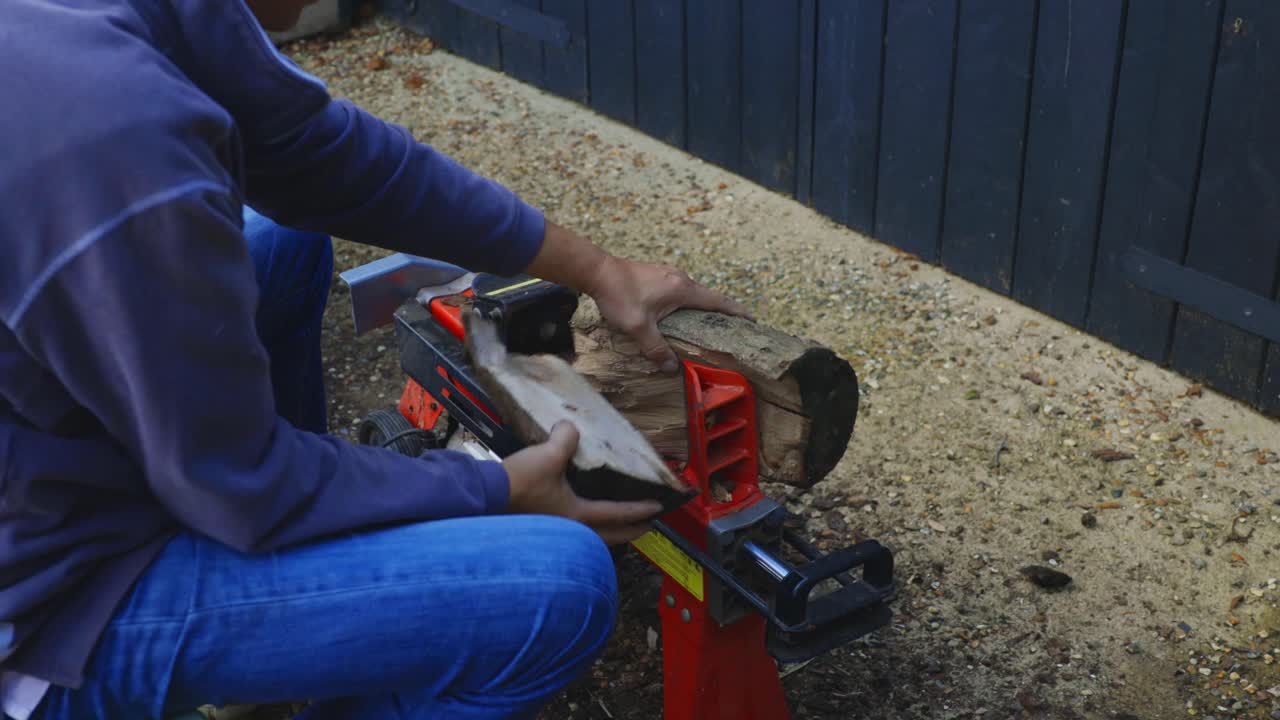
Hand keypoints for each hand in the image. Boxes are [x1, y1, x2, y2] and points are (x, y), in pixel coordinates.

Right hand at [503, 422, 662, 544]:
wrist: (484, 497)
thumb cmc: (520, 482)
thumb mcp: (548, 455)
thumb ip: (565, 439)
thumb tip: (569, 427)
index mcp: (578, 515)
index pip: (618, 514)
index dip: (640, 510)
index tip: (658, 509)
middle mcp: (570, 530)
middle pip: (609, 537)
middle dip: (631, 532)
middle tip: (646, 528)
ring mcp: (553, 534)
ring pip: (590, 539)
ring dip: (607, 534)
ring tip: (615, 526)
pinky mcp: (538, 531)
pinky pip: (571, 534)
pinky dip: (584, 530)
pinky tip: (577, 520)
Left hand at [587, 255, 750, 372]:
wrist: (597, 271)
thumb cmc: (619, 296)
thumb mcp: (638, 328)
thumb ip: (656, 349)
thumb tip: (671, 368)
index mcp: (683, 289)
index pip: (718, 301)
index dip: (736, 312)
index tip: (752, 320)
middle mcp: (680, 278)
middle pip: (707, 297)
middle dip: (720, 312)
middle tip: (730, 329)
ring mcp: (668, 274)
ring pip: (691, 293)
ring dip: (700, 307)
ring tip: (705, 325)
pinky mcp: (656, 274)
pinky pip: (678, 290)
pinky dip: (685, 303)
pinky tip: (677, 315)